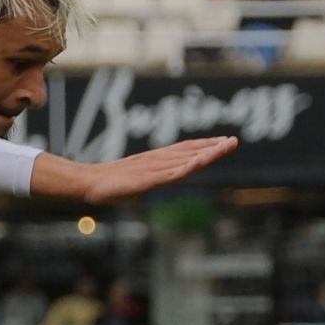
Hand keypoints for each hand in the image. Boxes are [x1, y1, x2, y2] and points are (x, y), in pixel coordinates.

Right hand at [81, 136, 237, 204]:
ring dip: (205, 153)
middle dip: (213, 147)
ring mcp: (154, 169)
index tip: (224, 142)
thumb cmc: (112, 182)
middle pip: (190, 151)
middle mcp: (158, 160)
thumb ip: (151, 176)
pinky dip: (186, 166)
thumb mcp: (138, 178)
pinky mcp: (147, 179)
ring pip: (185, 159)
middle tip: (233, 142)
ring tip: (224, 147)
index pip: (186, 149)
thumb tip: (161, 178)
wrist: (91, 183)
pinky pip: (170, 172)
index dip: (205, 145)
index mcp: (157, 160)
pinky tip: (199, 162)